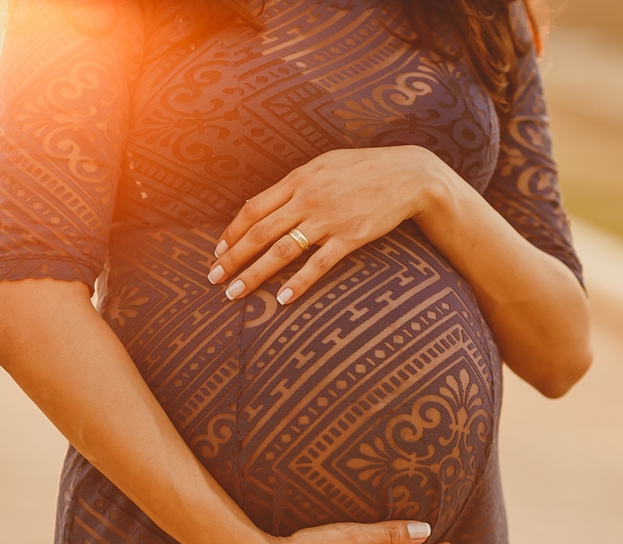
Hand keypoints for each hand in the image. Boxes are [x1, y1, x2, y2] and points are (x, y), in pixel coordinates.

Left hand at [206, 146, 447, 302]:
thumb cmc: (367, 168)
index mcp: (299, 178)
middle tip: (214, 279)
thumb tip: (273, 202)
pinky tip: (282, 299)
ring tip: (235, 294)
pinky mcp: (350, 237)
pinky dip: (298, 283)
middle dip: (233, 258)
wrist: (409, 175)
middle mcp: (308, 197)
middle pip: (260, 232)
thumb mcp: (327, 164)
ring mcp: (329, 218)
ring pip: (282, 250)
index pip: (255, 208)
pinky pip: (318, 264)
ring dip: (254, 274)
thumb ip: (300, 182)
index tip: (218, 251)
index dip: (233, 232)